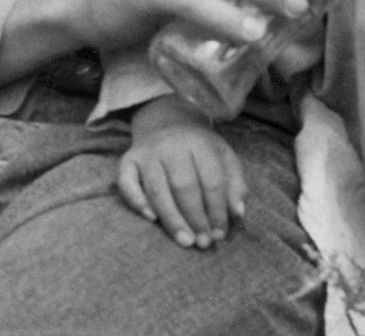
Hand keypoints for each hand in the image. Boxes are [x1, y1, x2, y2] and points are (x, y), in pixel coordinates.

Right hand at [117, 97, 247, 248]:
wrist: (165, 121)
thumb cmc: (199, 147)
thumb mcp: (223, 155)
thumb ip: (235, 182)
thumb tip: (237, 212)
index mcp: (199, 142)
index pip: (211, 180)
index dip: (217, 210)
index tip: (220, 234)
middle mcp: (170, 145)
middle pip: (184, 187)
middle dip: (196, 218)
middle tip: (203, 243)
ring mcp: (147, 152)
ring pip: (158, 190)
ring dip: (172, 219)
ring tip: (185, 241)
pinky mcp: (128, 159)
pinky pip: (127, 183)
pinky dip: (137, 201)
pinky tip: (151, 219)